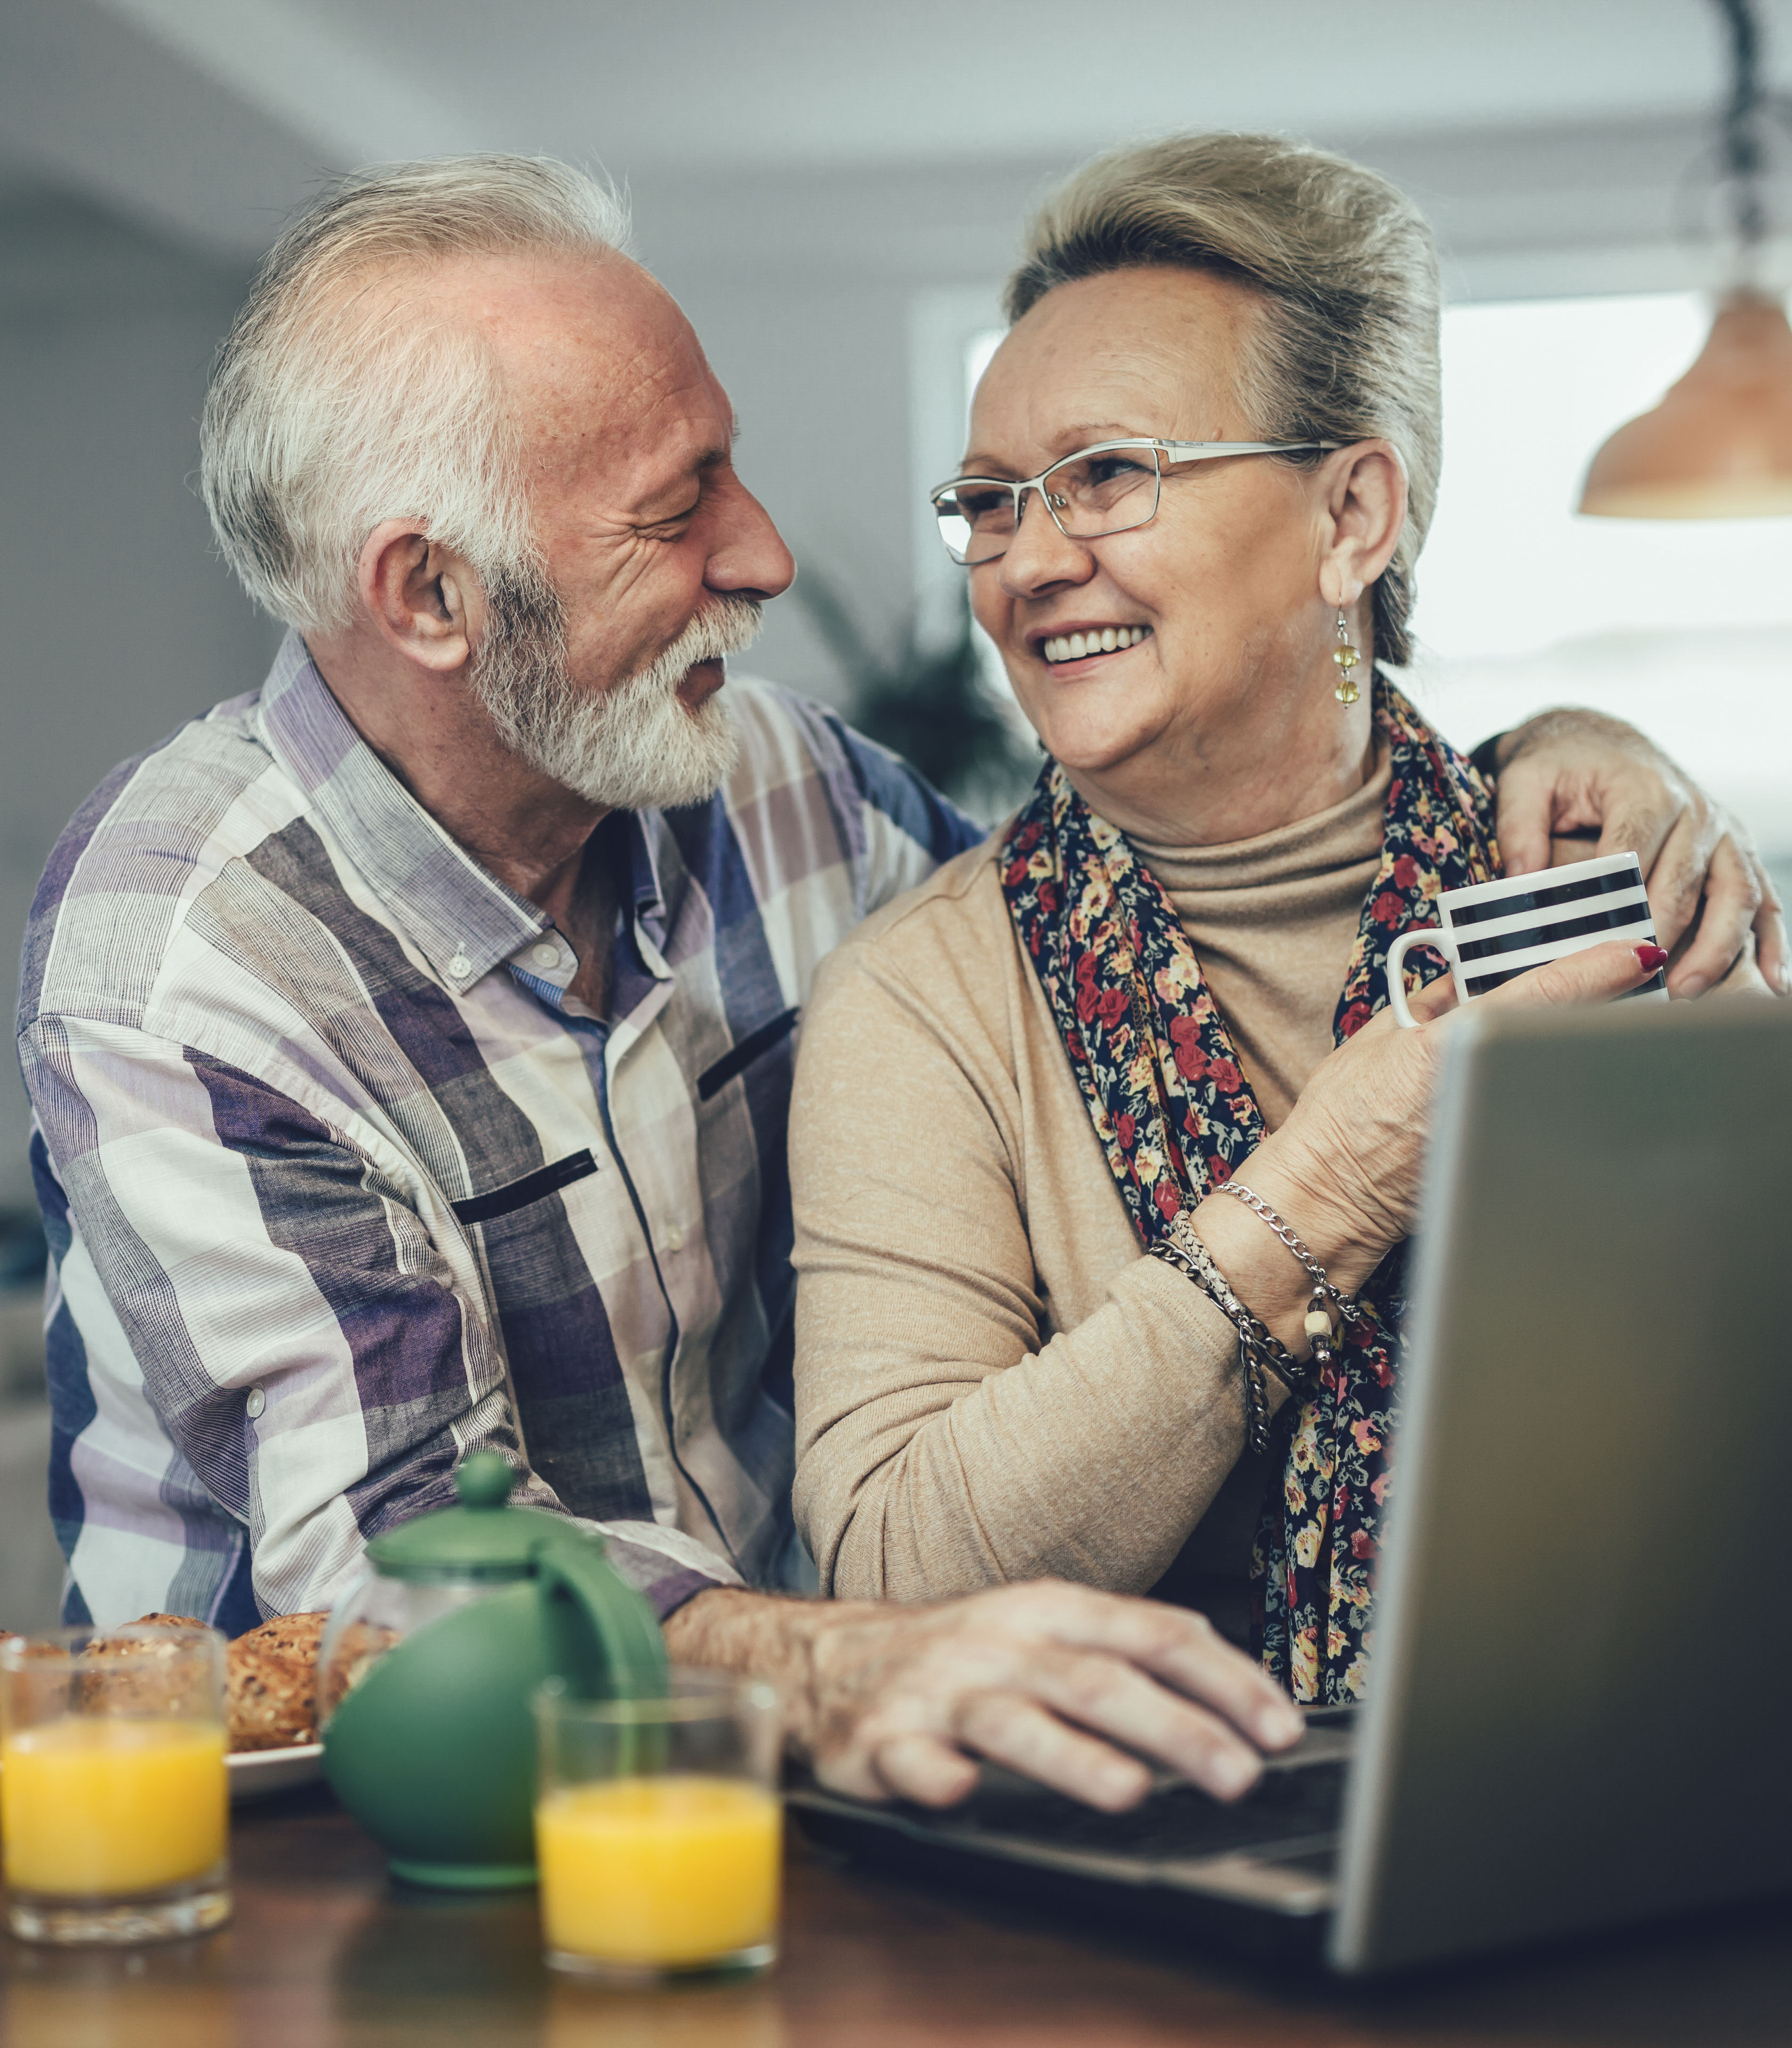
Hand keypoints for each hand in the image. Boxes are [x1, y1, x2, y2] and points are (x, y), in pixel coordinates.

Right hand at [665, 1581, 1303, 1810]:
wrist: (828, 1658)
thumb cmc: (962, 1651)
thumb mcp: (1045, 1629)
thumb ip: (1128, 1647)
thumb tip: (1231, 1679)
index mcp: (1050, 1611)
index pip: (1155, 1635)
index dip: (1224, 1680)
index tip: (1280, 1727)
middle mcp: (1001, 1643)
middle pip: (1097, 1681)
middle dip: (1174, 1728)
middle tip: (1239, 1773)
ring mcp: (940, 1691)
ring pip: (1013, 1721)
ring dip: (1070, 1755)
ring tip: (1128, 1792)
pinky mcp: (882, 1739)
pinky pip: (910, 1759)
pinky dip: (936, 1776)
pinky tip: (960, 1791)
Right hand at [1238, 939, 1664, 1297]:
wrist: (1328, 1196)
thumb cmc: (1341, 1121)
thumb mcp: (1380, 1039)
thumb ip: (1432, 1003)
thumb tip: (1471, 978)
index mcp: (1446, 1043)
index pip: (1541, 994)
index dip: (1596, 968)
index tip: (1637, 951)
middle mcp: (1481, 1082)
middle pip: (1567, 1032)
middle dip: (1602, 1007)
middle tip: (1630, 981)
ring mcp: (1497, 1125)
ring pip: (1562, 1073)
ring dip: (1579, 1050)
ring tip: (1598, 1028)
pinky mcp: (1504, 1160)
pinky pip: (1543, 1111)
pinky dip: (1555, 1091)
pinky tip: (1549, 1084)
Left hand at [1490, 709, 1788, 997]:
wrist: (1602, 742)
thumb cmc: (1563, 766)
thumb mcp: (1526, 781)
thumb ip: (1518, 827)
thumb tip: (1520, 881)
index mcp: (1644, 791)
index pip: (1634, 857)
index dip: (1621, 906)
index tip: (1604, 950)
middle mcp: (1695, 810)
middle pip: (1686, 882)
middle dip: (1667, 936)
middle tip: (1644, 986)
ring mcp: (1723, 832)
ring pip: (1736, 894)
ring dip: (1717, 947)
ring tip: (1689, 992)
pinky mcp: (1738, 851)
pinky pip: (1763, 899)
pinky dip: (1769, 942)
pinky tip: (1768, 984)